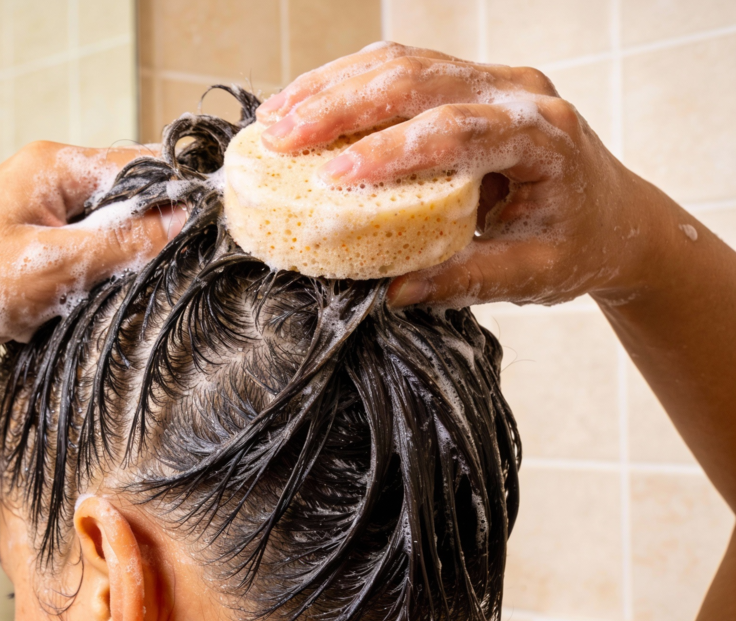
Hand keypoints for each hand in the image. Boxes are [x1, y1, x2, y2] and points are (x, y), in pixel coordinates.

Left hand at [0, 142, 184, 374]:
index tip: (205, 235)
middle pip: (127, 204)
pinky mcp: (29, 257)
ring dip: (112, 274)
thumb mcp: (51, 266)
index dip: (177, 199)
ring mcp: (37, 221)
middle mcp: (48, 185)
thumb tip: (182, 220)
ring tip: (102, 299)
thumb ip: (122, 243)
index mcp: (53, 167)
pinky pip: (80, 267)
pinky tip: (76, 313)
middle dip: (143, 244)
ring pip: (105, 242)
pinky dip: (85, 291)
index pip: (140, 166)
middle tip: (153, 280)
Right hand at [257, 42, 672, 307]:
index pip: (459, 130)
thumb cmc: (576, 245)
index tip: (335, 178)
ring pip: (402, 61)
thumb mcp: (531, 276)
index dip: (392, 150)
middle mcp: (520, 92)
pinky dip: (346, 84)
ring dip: (331, 87)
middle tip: (280, 138)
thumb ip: (466, 281)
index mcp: (545, 137)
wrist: (613, 215)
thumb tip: (394, 292)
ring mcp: (493, 78)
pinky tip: (302, 105)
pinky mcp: (468, 80)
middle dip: (340, 106)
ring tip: (274, 119)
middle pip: (419, 77)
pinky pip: (401, 67)